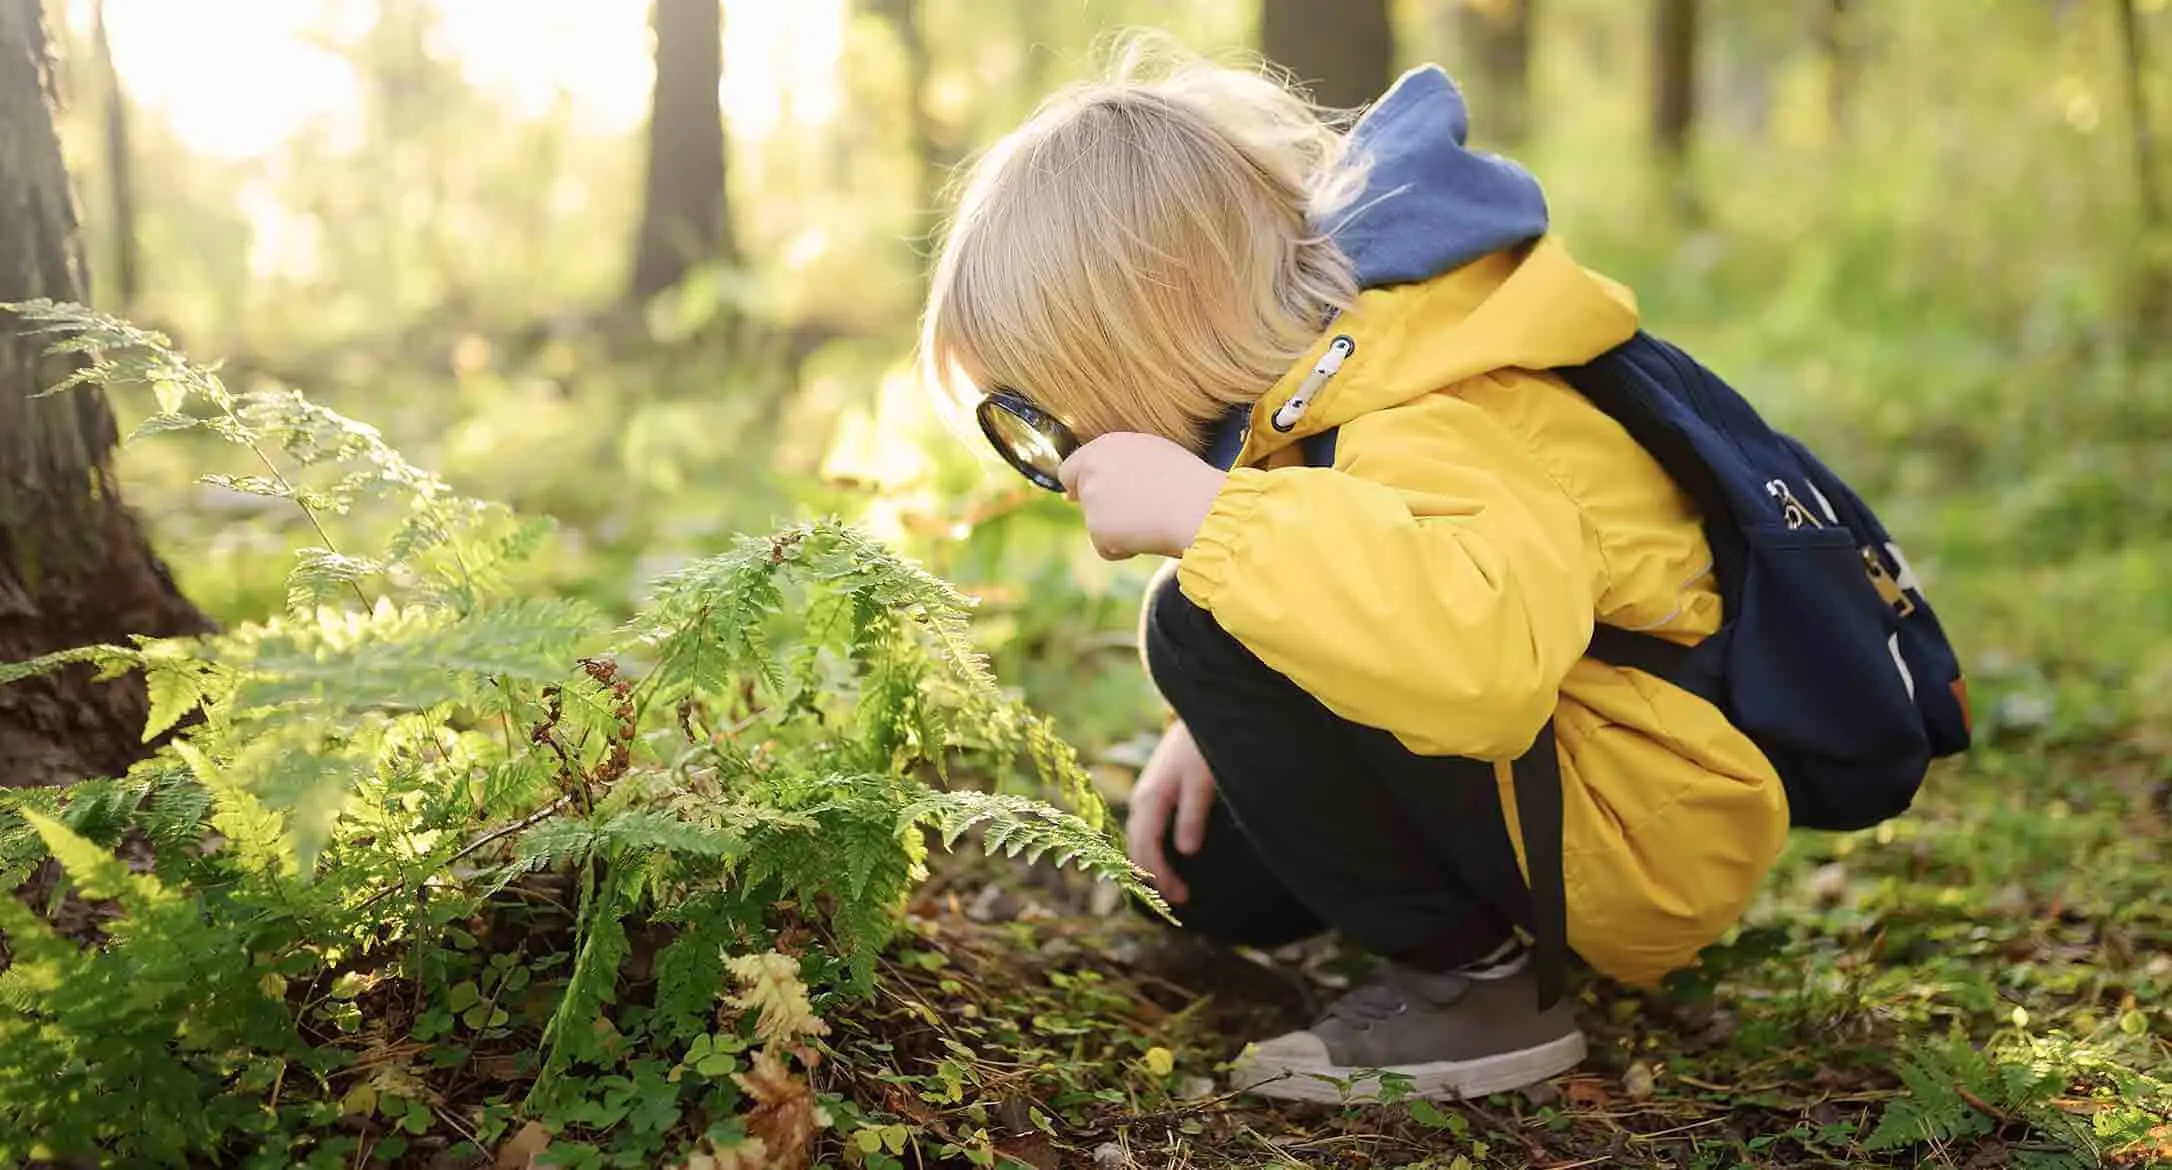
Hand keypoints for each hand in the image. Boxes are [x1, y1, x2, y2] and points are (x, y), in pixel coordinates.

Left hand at [1057, 433, 1225, 559]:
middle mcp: (1092, 471)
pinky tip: (1148, 536)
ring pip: (1096, 525)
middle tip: (1135, 513)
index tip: (1083, 496)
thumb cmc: (1186, 479)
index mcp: (1104, 446)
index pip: (1071, 468)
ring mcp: (1092, 502)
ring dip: (1117, 529)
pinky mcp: (1098, 531)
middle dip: (1102, 508)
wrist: (1199, 506)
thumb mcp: (1149, 454)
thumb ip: (1116, 463)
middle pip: (1083, 498)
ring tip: (1152, 520)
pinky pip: (1105, 548)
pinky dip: (1122, 548)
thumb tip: (1076, 490)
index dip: (1079, 484)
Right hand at [1125, 722, 1216, 903]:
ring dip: (1151, 864)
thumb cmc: (1203, 746)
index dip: (1161, 877)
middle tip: (1182, 898)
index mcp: (1150, 799)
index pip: (1147, 849)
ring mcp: (1145, 794)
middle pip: (1137, 847)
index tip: (1182, 897)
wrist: (1202, 713)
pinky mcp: (1155, 791)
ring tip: (1172, 885)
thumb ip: (1192, 816)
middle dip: (1154, 876)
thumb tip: (1185, 852)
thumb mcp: (1202, 782)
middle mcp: (1141, 799)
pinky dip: (1152, 848)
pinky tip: (1166, 857)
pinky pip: (1146, 828)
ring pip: (1139, 838)